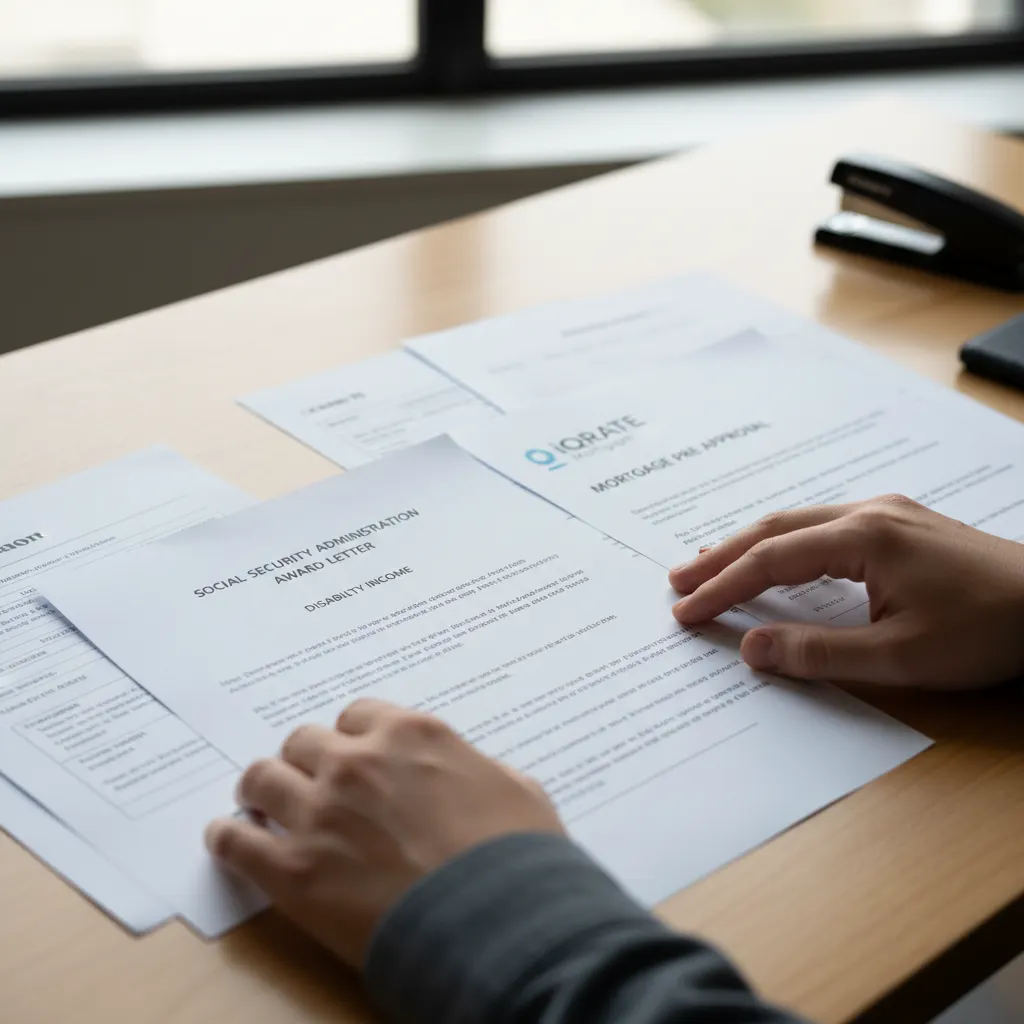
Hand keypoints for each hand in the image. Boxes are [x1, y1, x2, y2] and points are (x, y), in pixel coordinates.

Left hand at [206, 699, 564, 966]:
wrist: (500, 925)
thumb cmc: (519, 858)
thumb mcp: (518, 790)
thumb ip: (477, 769)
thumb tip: (467, 778)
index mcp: (410, 735)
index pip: (356, 717)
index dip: (353, 740)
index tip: (352, 759)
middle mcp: (357, 763)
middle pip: (303, 742)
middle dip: (306, 762)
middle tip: (308, 785)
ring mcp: (320, 814)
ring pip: (261, 778)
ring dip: (262, 791)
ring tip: (259, 806)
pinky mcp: (293, 872)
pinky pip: (235, 842)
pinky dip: (228, 837)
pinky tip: (229, 839)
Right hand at [668, 494, 1023, 688]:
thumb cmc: (988, 630)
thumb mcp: (902, 657)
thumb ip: (820, 653)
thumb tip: (753, 650)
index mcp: (863, 537)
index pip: (770, 560)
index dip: (722, 587)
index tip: (685, 611)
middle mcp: (868, 512)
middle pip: (774, 527)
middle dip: (721, 554)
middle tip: (677, 579)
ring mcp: (886, 513)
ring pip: (798, 521)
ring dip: (750, 545)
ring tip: (709, 564)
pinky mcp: (900, 524)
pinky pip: (823, 526)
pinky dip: (784, 543)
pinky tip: (778, 557)